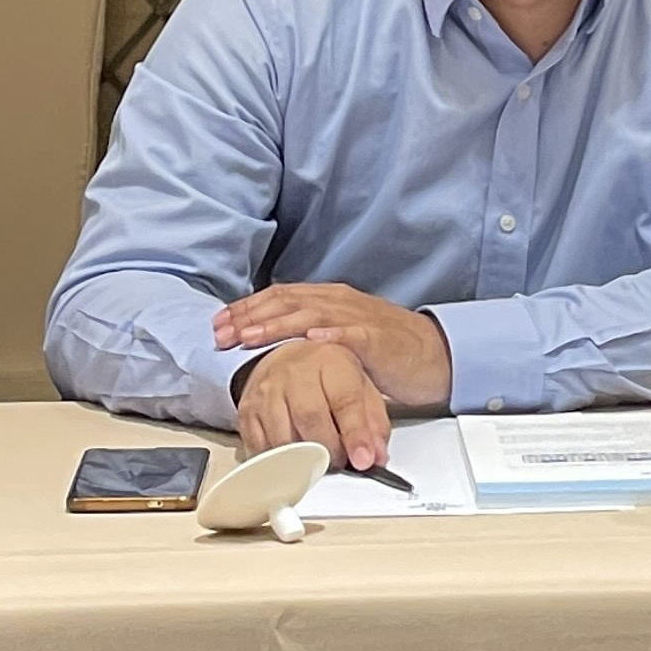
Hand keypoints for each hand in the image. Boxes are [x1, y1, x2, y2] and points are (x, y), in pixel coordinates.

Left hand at [215, 282, 453, 407]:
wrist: (432, 355)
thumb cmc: (383, 350)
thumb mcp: (338, 334)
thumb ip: (307, 331)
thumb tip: (266, 340)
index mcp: (329, 299)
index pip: (279, 295)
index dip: (246, 308)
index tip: (217, 325)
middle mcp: (340, 302)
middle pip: (288, 301)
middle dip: (250, 316)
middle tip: (222, 333)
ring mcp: (359, 318)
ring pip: (312, 313)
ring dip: (278, 324)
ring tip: (251, 337)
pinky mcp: (378, 338)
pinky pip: (352, 333)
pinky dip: (331, 333)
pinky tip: (311, 338)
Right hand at [235, 340, 392, 468]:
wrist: (286, 357)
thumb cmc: (328, 374)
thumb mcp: (361, 385)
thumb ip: (374, 421)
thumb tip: (377, 457)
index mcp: (331, 361)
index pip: (345, 400)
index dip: (356, 434)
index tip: (364, 460)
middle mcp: (296, 373)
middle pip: (311, 419)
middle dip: (329, 451)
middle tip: (340, 462)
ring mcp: (267, 392)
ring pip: (283, 437)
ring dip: (303, 460)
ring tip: (319, 462)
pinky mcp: (247, 411)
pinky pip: (260, 447)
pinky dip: (278, 462)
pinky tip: (292, 460)